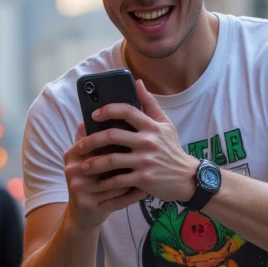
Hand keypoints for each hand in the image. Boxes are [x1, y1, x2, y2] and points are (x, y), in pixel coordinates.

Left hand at [64, 81, 196, 228]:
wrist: (187, 177)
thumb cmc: (172, 149)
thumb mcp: (166, 124)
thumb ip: (149, 104)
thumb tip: (137, 82)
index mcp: (151, 126)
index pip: (126, 111)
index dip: (107, 110)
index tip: (94, 115)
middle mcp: (147, 142)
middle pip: (112, 136)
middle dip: (92, 140)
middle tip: (80, 145)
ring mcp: (145, 161)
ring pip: (111, 160)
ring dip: (94, 164)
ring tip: (83, 166)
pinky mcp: (144, 179)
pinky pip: (119, 180)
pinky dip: (106, 183)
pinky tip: (97, 184)